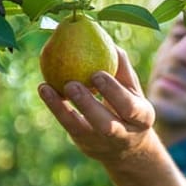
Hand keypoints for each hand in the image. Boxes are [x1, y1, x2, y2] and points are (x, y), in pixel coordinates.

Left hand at [38, 48, 160, 163]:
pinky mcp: (83, 143)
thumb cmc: (128, 107)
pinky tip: (44, 89)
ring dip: (63, 108)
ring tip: (48, 87)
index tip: (96, 73)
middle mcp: (123, 134)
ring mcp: (101, 142)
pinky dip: (55, 107)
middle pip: (106, 124)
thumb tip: (106, 37)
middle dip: (88, 105)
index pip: (129, 107)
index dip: (113, 91)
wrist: (125, 147)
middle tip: (71, 83)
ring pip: (81, 129)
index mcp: (141, 117)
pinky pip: (67, 125)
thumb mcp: (132, 89)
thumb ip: (121, 67)